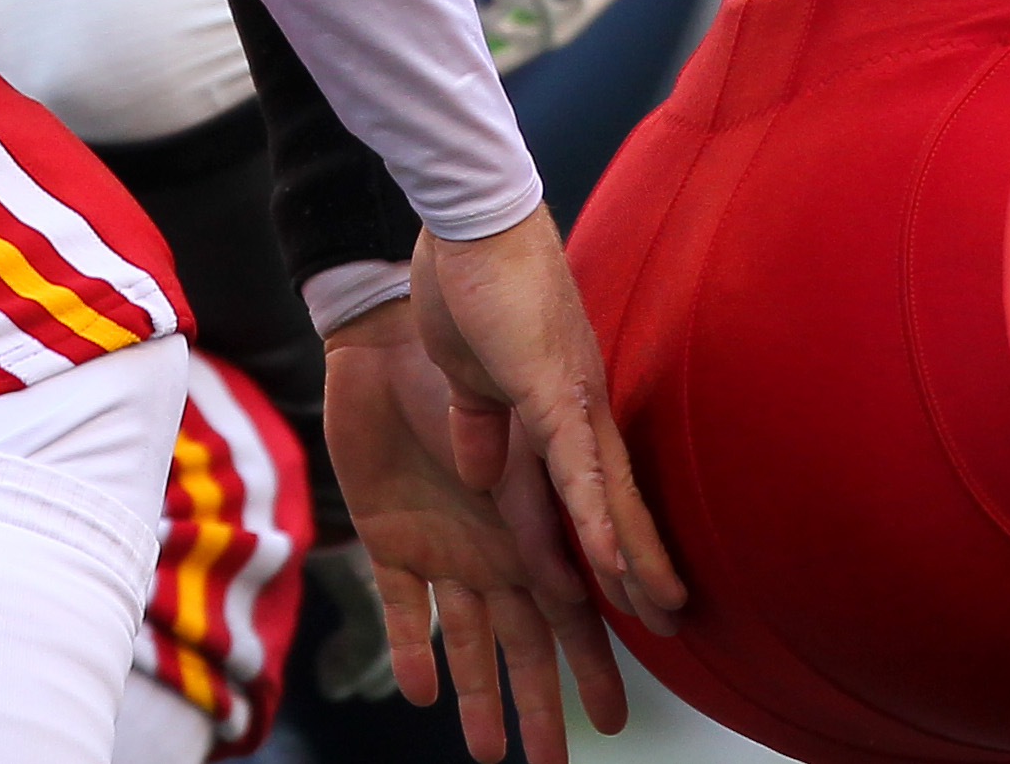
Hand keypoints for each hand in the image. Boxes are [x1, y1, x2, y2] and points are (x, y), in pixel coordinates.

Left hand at [322, 306, 621, 763]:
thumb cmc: (493, 320)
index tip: (622, 708)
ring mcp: (447, 534)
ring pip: (472, 632)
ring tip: (487, 756)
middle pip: (531, 632)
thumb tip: (566, 535)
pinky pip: (402, 602)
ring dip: (479, 693)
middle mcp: (503, 532)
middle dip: (547, 698)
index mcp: (548, 500)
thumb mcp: (530, 390)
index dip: (604, 645)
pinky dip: (412, 646)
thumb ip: (543, 468)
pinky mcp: (388, 526)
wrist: (404, 293)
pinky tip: (421, 692)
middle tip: (560, 763)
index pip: (581, 589)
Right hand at [416, 212, 684, 638]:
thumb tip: (480, 477)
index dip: (611, 552)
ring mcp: (570, 401)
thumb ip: (480, 425)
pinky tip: (614, 563)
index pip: (591, 497)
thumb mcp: (466, 377)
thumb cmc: (469, 284)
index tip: (630, 605)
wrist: (468, 216)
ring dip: (634, 563)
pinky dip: (597, 517)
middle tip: (666, 636)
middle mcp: (577, 414)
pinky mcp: (551, 388)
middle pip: (616, 511)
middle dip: (638, 579)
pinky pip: (577, 467)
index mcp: (558, 412)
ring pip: (610, 499)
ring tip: (662, 616)